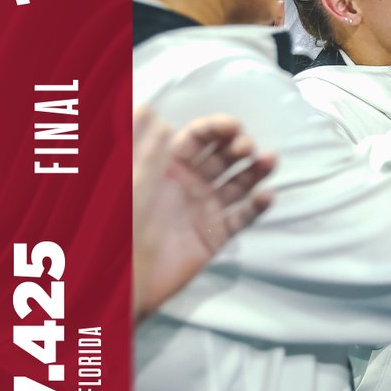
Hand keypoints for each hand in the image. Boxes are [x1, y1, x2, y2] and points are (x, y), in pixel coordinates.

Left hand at [132, 109, 275, 320]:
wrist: (124, 282)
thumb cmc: (120, 227)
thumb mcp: (127, 181)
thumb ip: (141, 147)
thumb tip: (150, 109)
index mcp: (166, 165)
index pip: (198, 137)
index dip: (217, 128)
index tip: (233, 127)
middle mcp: (189, 183)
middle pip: (223, 157)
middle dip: (239, 146)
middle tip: (247, 148)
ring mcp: (205, 208)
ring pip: (239, 183)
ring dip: (256, 170)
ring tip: (270, 161)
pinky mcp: (216, 235)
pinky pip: (242, 217)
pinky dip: (257, 206)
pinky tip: (267, 195)